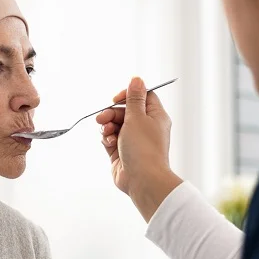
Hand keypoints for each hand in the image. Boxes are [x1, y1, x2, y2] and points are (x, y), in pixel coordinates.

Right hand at [97, 77, 181, 220]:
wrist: (142, 179)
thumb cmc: (144, 149)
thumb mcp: (137, 117)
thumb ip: (134, 98)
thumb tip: (137, 79)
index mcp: (156, 117)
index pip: (143, 97)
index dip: (128, 95)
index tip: (116, 99)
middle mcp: (146, 128)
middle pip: (125, 111)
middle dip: (111, 113)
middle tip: (102, 118)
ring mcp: (134, 141)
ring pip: (115, 125)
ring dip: (108, 126)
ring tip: (107, 133)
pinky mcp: (122, 153)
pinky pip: (111, 139)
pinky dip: (107, 138)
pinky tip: (108, 142)